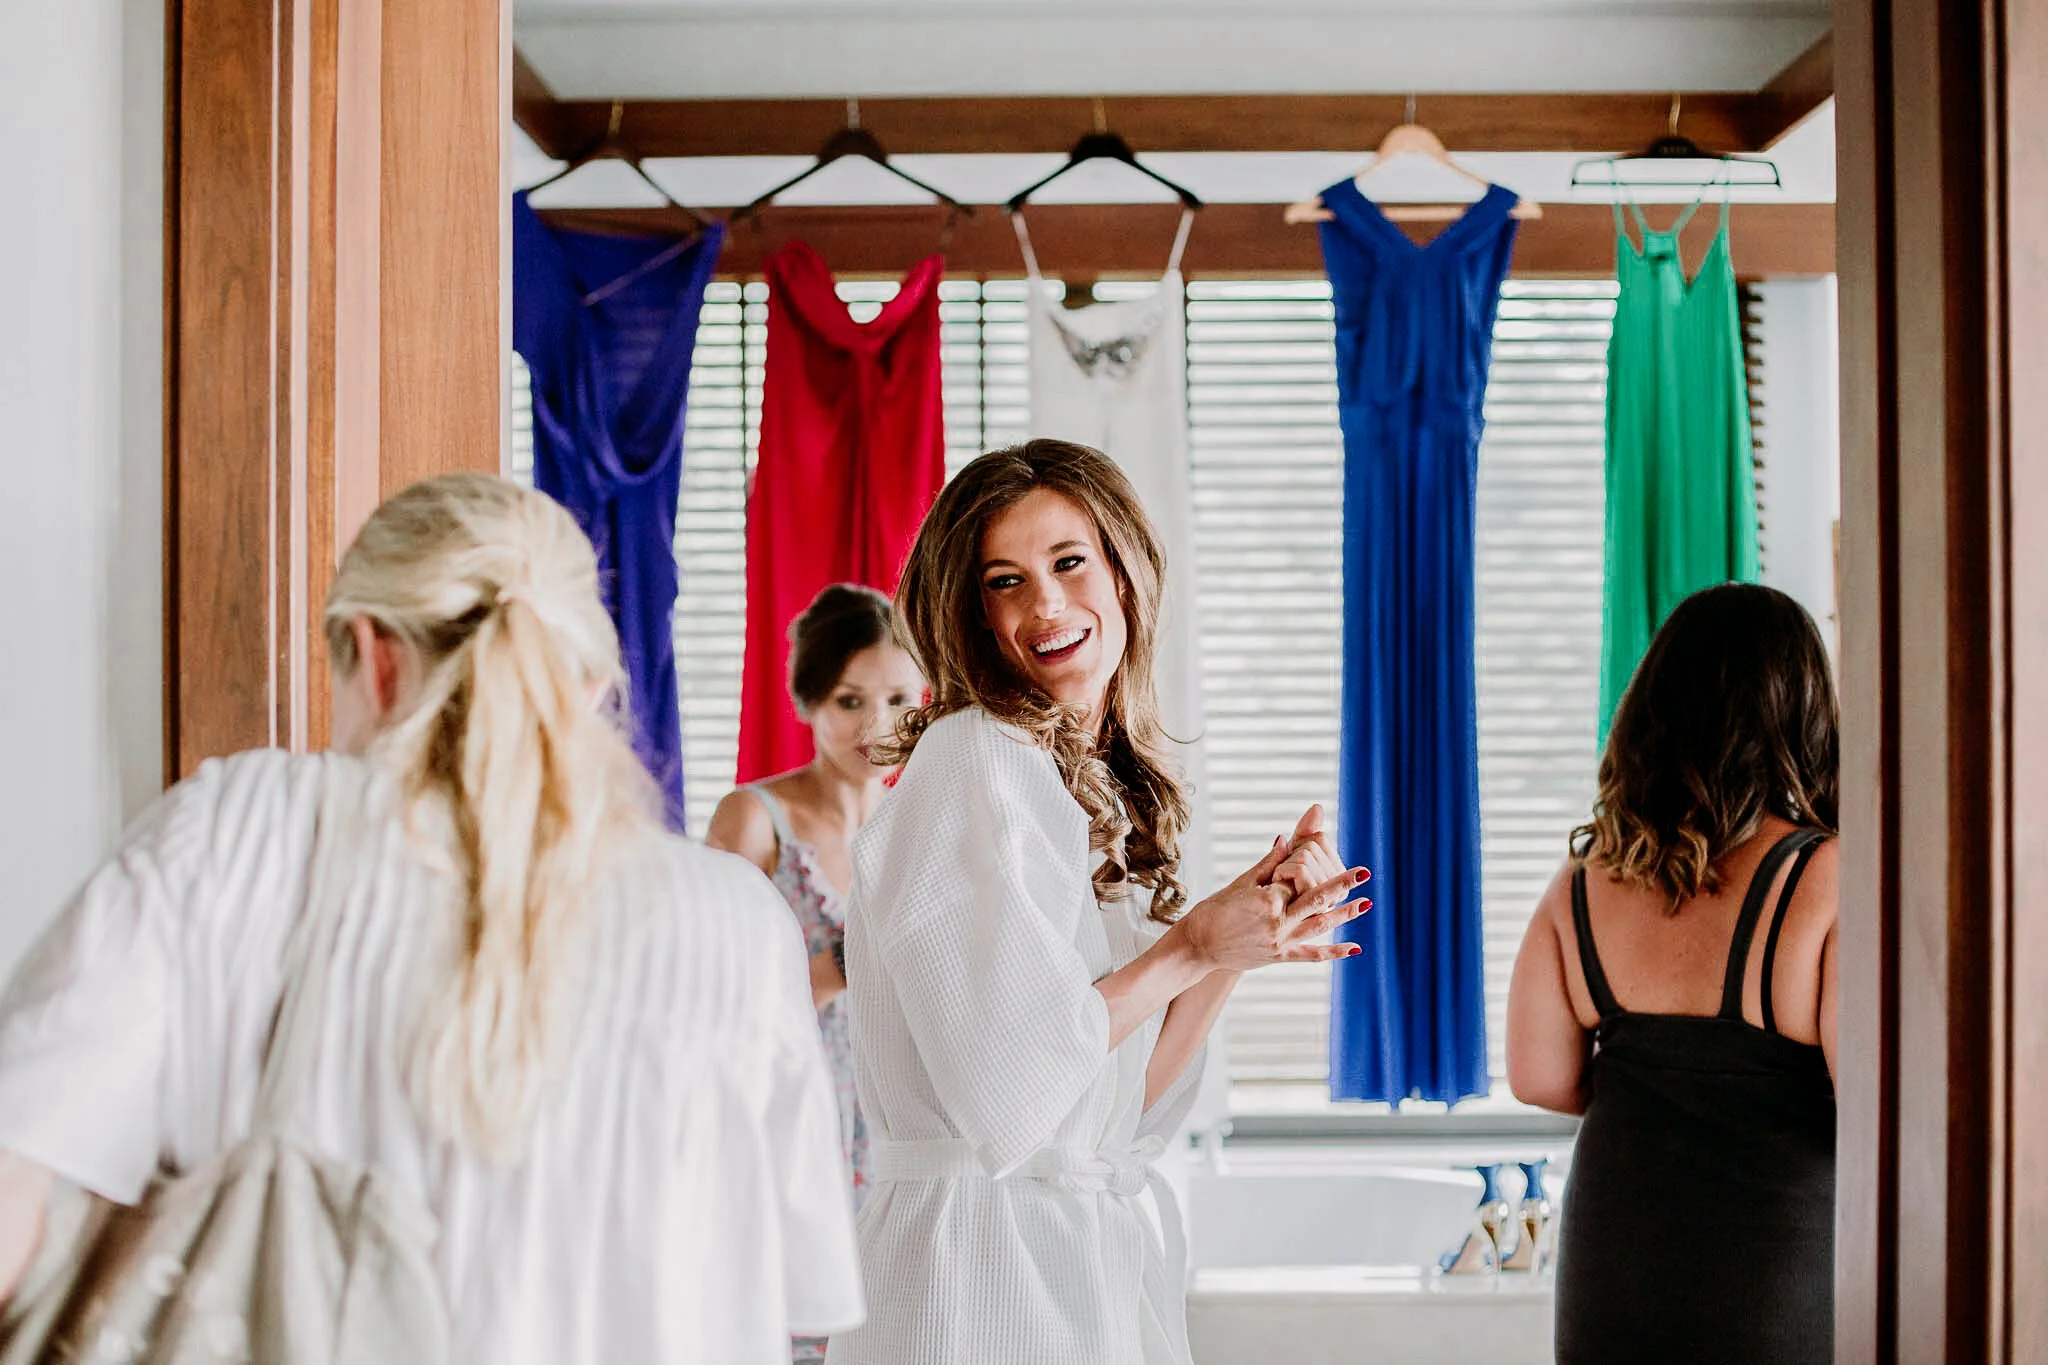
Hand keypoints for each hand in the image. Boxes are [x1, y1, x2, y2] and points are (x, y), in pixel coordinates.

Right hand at [1178, 832, 1369, 972]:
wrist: (1198, 946)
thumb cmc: (1214, 911)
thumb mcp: (1239, 884)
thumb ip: (1267, 863)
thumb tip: (1285, 839)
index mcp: (1267, 899)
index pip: (1295, 879)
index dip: (1300, 869)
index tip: (1308, 854)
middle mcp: (1278, 921)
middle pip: (1316, 899)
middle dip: (1342, 884)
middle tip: (1365, 872)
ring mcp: (1280, 941)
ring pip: (1320, 925)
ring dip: (1345, 914)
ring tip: (1367, 902)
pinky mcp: (1280, 957)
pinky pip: (1312, 956)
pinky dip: (1334, 952)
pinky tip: (1355, 948)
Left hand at [1266, 804, 1352, 901]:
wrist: (1241, 912)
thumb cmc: (1266, 886)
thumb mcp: (1288, 857)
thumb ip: (1305, 833)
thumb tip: (1317, 807)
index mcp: (1334, 879)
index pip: (1320, 838)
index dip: (1299, 844)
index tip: (1290, 863)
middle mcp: (1334, 893)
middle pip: (1313, 847)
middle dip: (1291, 856)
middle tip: (1282, 877)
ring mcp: (1321, 903)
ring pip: (1306, 857)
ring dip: (1284, 866)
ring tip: (1278, 884)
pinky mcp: (1308, 907)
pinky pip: (1300, 870)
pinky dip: (1282, 871)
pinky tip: (1277, 884)